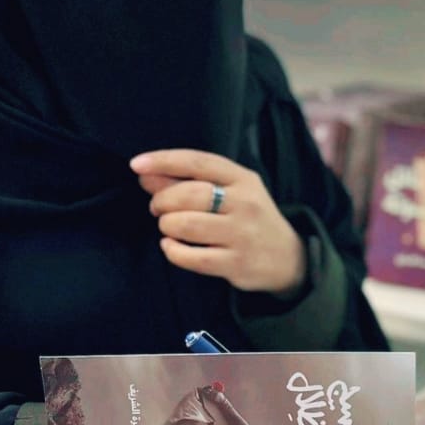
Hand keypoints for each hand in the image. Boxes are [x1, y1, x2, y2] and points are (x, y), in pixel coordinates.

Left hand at [129, 149, 306, 295]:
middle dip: (161, 200)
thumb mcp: (229, 192)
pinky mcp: (236, 263)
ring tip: (168, 226)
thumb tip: (145, 173)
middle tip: (157, 208)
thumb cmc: (248, 218)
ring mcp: (242, 235)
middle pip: (188, 195)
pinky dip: (172, 250)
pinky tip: (171, 246)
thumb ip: (188, 181)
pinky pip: (191, 257)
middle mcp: (246, 204)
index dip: (164, 161)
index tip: (137, 164)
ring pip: (186, 225)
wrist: (288, 258)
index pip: (198, 162)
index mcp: (243, 179)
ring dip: (167, 225)